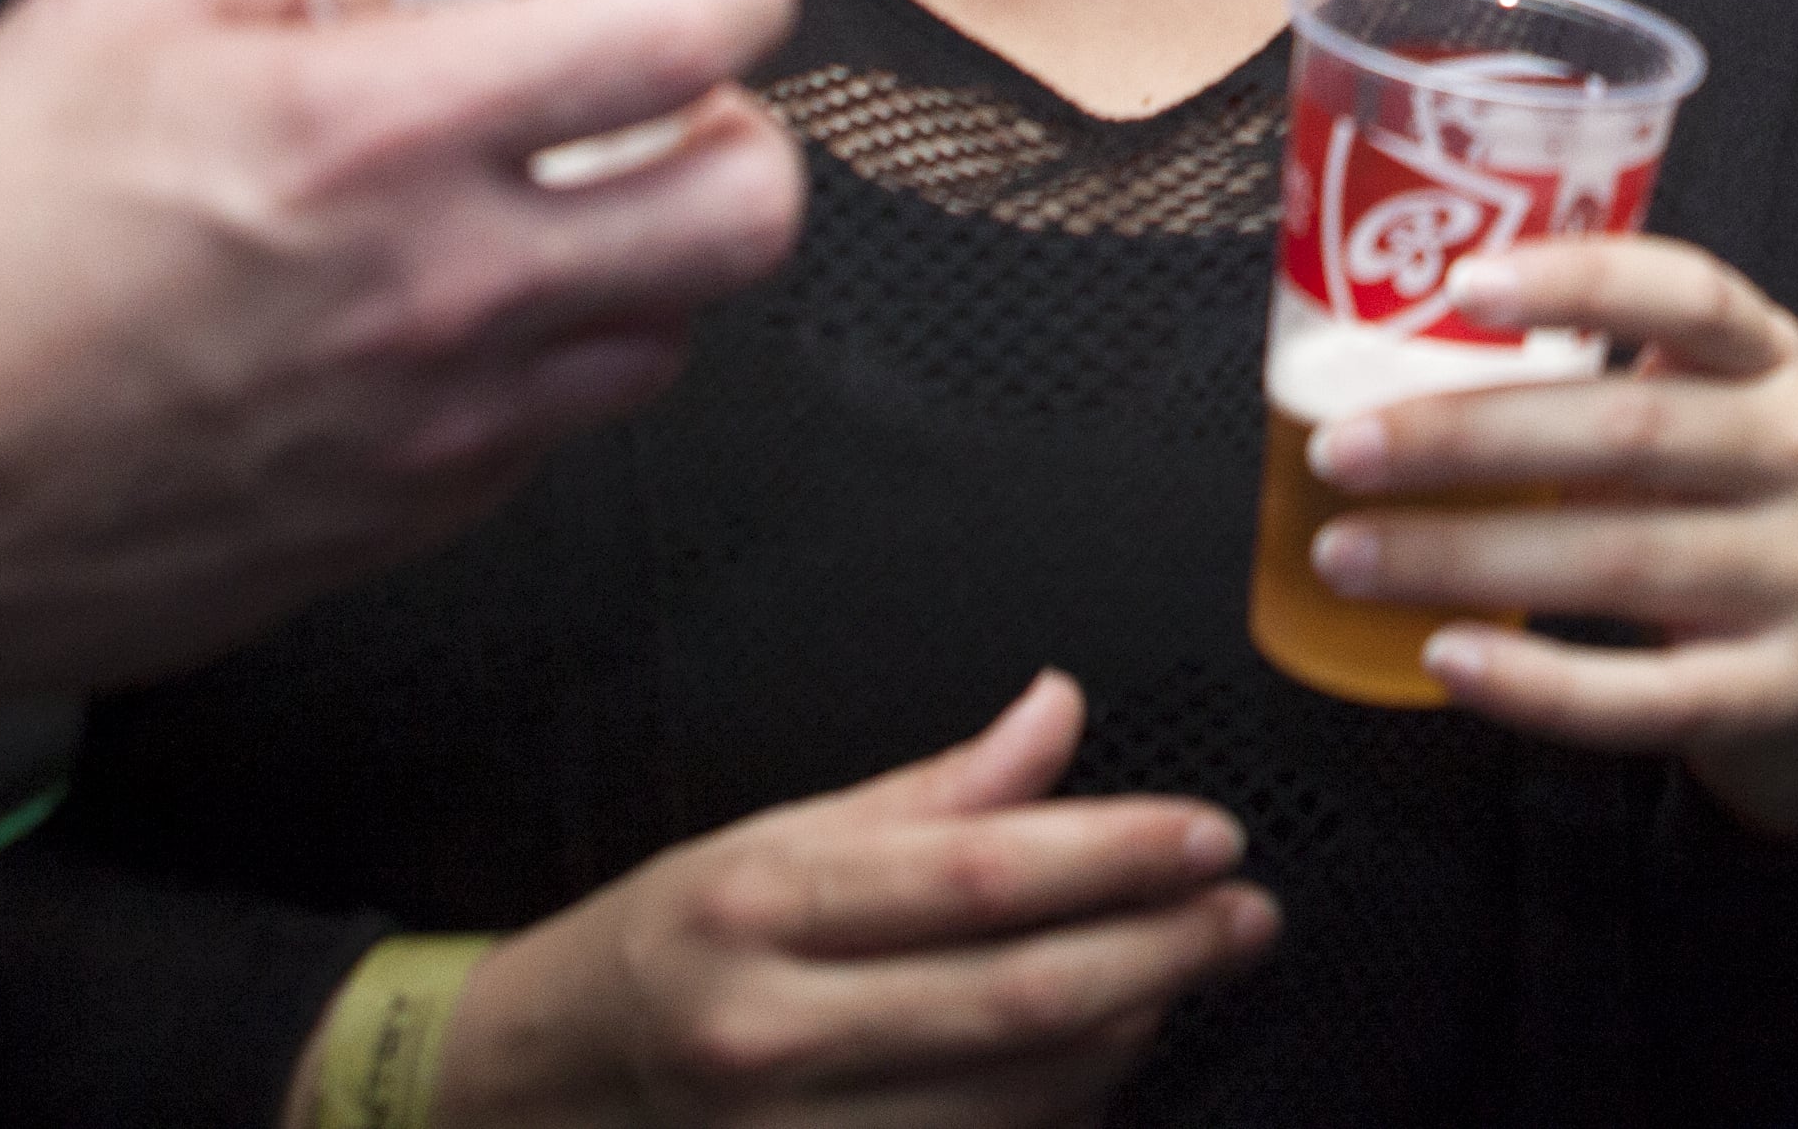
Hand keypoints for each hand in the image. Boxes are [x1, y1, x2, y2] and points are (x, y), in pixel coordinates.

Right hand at [0, 0, 804, 713]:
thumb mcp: (102, 17)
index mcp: (386, 132)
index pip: (682, 41)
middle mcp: (452, 286)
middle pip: (749, 215)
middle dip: (737, 142)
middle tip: (670, 114)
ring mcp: (441, 426)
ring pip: (668, 339)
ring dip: (642, 269)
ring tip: (557, 225)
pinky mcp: (401, 526)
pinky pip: (544, 438)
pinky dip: (534, 375)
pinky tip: (446, 334)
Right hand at [416, 671, 1274, 1128]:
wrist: (549, 1080)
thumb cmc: (677, 941)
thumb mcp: (778, 835)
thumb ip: (936, 789)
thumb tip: (1058, 708)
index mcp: (764, 909)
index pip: (979, 877)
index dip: (1114, 855)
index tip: (1210, 835)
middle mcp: (775, 1032)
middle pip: (1019, 998)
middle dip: (1161, 953)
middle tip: (1247, 914)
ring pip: (1021, 1095)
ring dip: (1130, 1031)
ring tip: (1189, 969)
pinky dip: (1069, 1102)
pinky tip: (1110, 1048)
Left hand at [1301, 237, 1797, 842]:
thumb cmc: (1723, 516)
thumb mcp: (1701, 419)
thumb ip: (1594, 380)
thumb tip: (1388, 348)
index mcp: (1770, 363)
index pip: (1688, 294)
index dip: (1578, 280)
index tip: (1461, 283)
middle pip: (1624, 430)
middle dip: (1463, 437)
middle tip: (1341, 449)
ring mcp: (1796, 576)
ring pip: (1614, 558)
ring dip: (1461, 557)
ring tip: (1347, 555)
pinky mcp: (1775, 691)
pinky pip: (1639, 694)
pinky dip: (1532, 681)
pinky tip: (1445, 658)